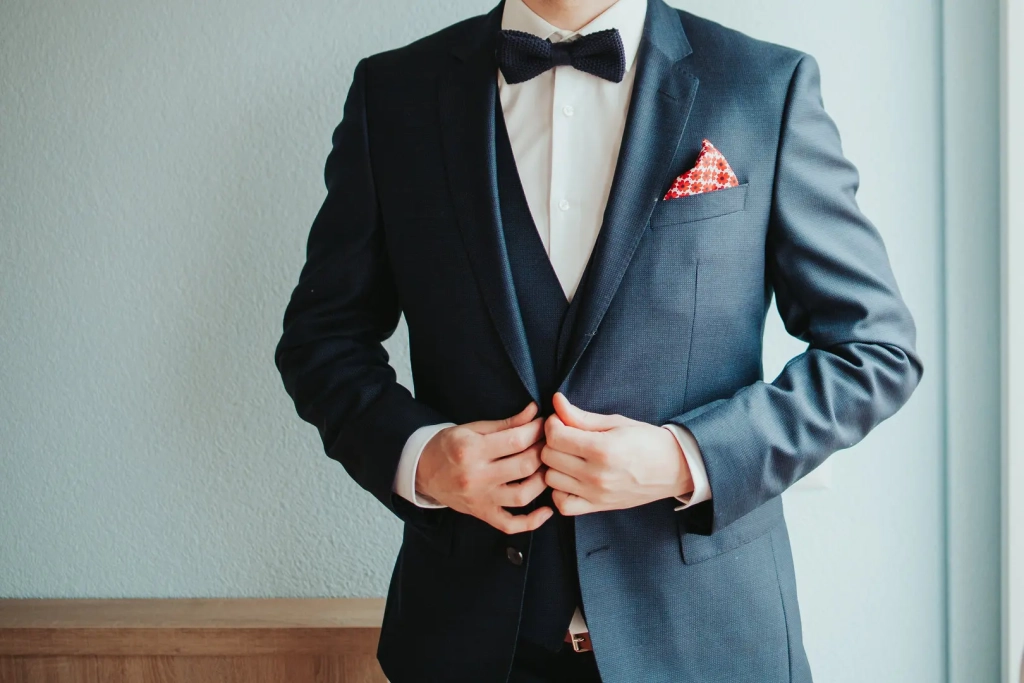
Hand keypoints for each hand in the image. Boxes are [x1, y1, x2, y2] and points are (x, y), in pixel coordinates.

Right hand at [416, 402, 553, 533]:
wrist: (423, 471)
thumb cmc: (449, 445)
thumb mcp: (473, 428)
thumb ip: (506, 423)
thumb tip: (534, 411)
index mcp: (472, 450)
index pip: (516, 440)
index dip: (537, 431)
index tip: (545, 424)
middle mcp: (476, 476)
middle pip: (524, 466)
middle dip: (543, 452)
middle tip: (550, 444)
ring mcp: (480, 498)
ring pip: (522, 496)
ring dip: (543, 481)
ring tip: (548, 468)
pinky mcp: (482, 514)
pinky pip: (510, 524)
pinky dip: (532, 521)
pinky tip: (547, 510)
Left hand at [541, 393, 693, 515]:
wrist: (674, 468)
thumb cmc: (647, 441)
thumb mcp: (616, 422)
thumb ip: (581, 416)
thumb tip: (556, 401)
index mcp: (602, 449)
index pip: (555, 436)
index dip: (552, 423)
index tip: (561, 421)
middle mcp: (596, 475)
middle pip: (548, 456)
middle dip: (551, 442)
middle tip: (564, 437)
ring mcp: (596, 494)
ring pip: (550, 480)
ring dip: (553, 466)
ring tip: (567, 457)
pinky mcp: (598, 507)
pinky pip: (562, 504)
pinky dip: (559, 492)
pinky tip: (569, 479)